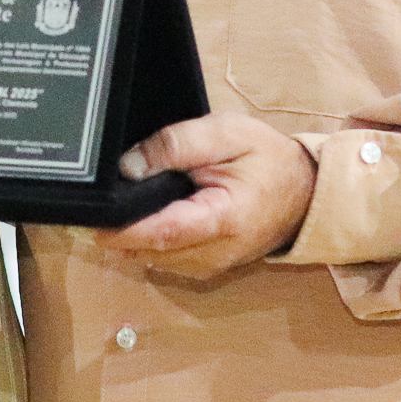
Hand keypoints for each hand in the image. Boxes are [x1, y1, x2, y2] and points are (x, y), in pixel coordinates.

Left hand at [92, 113, 316, 279]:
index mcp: (224, 219)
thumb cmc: (268, 159)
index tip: (93, 218)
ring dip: (131, 238)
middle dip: (119, 231)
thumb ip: (177, 144)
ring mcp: (211, 266)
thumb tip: (129, 166)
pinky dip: (147, 243)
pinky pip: (164, 261)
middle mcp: (216, 253)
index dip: (124, 229)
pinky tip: (143, 216)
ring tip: (121, 204)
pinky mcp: (206, 268)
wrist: (307, 193)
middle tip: (99, 202)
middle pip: (150, 252)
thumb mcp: (226, 132)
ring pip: (152, 261)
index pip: (164, 233)